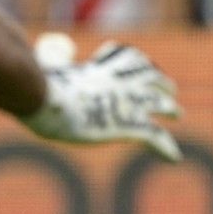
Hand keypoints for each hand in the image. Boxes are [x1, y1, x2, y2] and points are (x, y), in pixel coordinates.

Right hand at [21, 39, 183, 161]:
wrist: (46, 100)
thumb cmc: (37, 86)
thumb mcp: (43, 70)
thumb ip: (52, 65)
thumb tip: (45, 60)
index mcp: (98, 68)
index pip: (125, 56)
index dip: (132, 59)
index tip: (136, 59)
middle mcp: (118, 81)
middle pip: (147, 74)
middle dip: (158, 79)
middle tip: (167, 86)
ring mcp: (127, 102)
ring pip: (159, 102)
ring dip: (169, 107)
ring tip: (176, 112)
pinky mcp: (130, 125)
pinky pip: (155, 135)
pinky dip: (166, 147)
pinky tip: (173, 157)